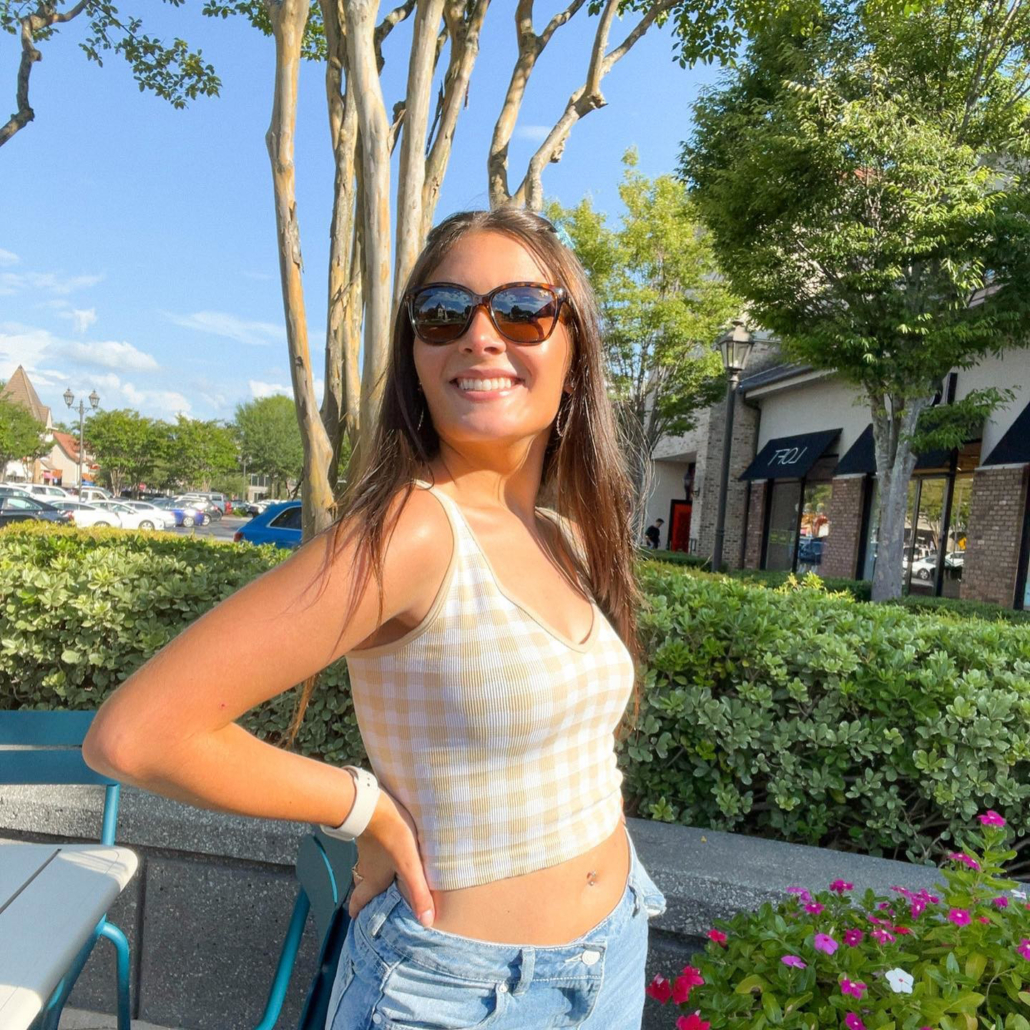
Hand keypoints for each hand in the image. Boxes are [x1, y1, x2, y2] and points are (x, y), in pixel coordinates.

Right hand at [348, 789, 433, 926]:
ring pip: (368, 867)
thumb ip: (418, 893)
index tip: (357, 919)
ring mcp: (366, 849)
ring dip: (375, 874)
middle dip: (368, 895)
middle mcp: (366, 867)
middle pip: (364, 886)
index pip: (359, 901)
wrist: (372, 803)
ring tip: (389, 877)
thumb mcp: (409, 866)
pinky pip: (373, 849)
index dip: (357, 912)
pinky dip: (379, 855)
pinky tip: (391, 849)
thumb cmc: (391, 836)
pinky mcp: (370, 832)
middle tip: (375, 901)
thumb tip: (426, 922)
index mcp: (373, 880)